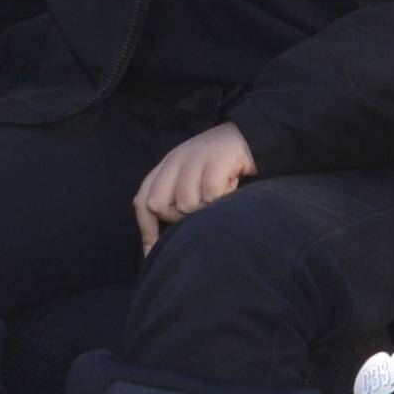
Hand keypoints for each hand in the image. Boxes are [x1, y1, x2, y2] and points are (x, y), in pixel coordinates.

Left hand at [134, 124, 257, 251]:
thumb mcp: (192, 178)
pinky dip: (223, 199)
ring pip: (185, 204)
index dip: (146, 230)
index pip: (142, 201)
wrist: (251, 137)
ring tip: (219, 198)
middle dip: (176, 218)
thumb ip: (175, 199)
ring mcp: (193, 159)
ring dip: (205, 209)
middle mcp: (174, 160)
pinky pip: (210, 196)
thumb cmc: (220, 166)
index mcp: (166, 166)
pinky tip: (231, 189)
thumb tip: (163, 244)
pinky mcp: (215, 160)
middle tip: (201, 210)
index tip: (152, 255)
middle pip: (156, 204)